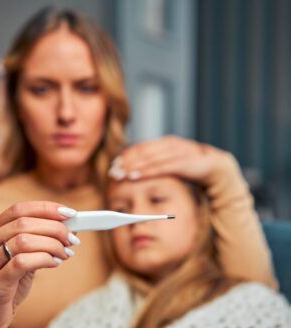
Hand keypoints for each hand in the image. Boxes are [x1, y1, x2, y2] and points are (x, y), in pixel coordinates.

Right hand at [0, 201, 78, 327]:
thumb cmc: (6, 283)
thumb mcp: (19, 256)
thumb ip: (37, 240)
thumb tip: (68, 228)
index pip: (19, 209)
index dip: (46, 208)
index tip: (69, 213)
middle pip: (24, 223)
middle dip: (54, 228)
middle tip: (72, 238)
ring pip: (24, 240)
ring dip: (52, 244)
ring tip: (65, 253)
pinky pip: (22, 262)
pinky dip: (44, 258)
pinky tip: (55, 263)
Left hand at [108, 136, 235, 184]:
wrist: (221, 172)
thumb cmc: (194, 171)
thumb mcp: (173, 166)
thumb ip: (159, 164)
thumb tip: (137, 169)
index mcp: (168, 144)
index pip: (143, 147)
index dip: (128, 155)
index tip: (114, 164)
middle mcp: (173, 144)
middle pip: (144, 151)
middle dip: (127, 161)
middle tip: (112, 171)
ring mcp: (181, 151)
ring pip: (151, 158)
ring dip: (134, 166)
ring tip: (120, 174)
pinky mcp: (188, 161)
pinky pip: (163, 167)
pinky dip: (147, 171)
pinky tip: (134, 176)